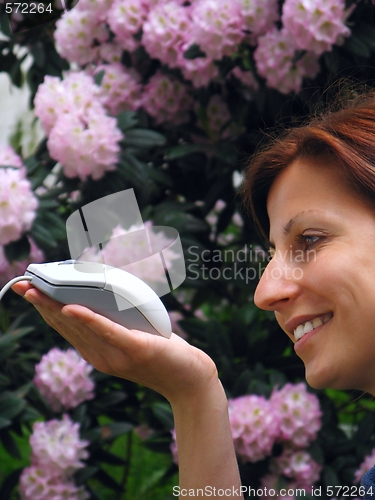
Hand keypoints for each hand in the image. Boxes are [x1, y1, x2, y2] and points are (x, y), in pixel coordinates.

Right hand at [12, 281, 217, 403]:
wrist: (190, 379)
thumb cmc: (163, 353)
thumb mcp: (133, 336)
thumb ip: (115, 321)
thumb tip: (101, 292)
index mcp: (97, 353)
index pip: (65, 328)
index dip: (45, 310)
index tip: (28, 291)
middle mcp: (101, 356)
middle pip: (67, 326)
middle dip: (43, 304)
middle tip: (22, 285)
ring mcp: (116, 355)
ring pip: (81, 327)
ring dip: (57, 307)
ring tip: (38, 291)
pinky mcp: (135, 349)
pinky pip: (108, 331)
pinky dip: (89, 319)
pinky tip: (72, 307)